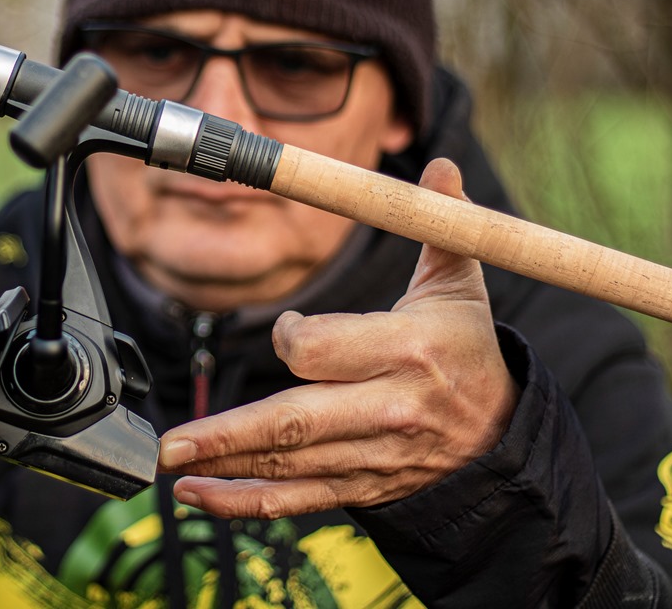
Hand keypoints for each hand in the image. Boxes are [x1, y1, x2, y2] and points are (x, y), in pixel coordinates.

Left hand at [157, 158, 518, 518]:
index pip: (323, 351)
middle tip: (172, 441)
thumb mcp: (461, 286)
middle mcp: (387, 410)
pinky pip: (296, 499)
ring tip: (169, 464)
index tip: (285, 329)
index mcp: (408, 351)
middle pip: (295, 423)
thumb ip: (442, 225)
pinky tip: (198, 494)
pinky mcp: (360, 486)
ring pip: (287, 466)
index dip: (291, 338)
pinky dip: (244, 502)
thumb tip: (440, 169)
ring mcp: (371, 456)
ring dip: (223, 468)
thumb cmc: (467, 349)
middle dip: (228, 434)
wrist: (502, 437)